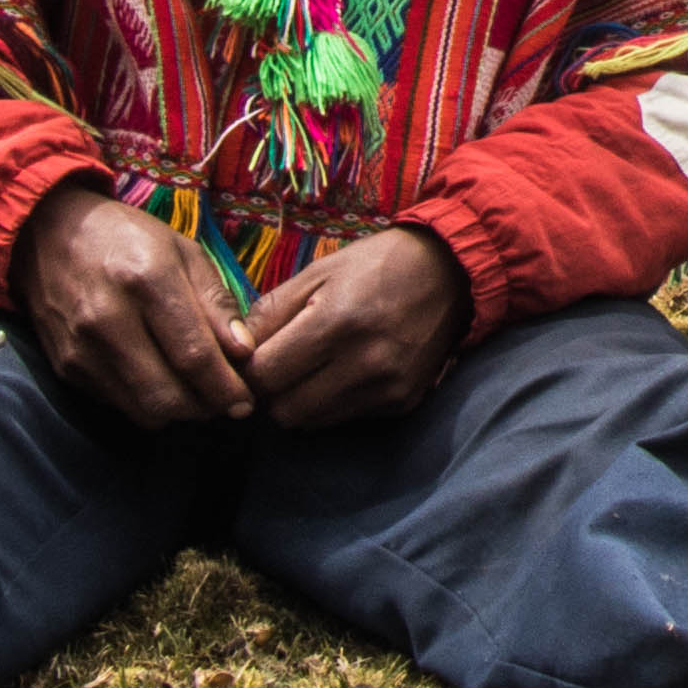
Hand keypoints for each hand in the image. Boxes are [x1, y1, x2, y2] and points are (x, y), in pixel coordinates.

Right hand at [14, 185, 258, 429]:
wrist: (49, 235)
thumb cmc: (127, 239)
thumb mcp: (184, 252)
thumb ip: (217, 303)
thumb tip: (244, 353)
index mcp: (146, 280)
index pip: (193, 355)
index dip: (226, 388)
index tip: (245, 401)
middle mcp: (108, 319)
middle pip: (167, 396)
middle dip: (205, 408)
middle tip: (224, 400)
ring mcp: (81, 348)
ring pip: (143, 410)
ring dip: (177, 411)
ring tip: (196, 391)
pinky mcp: (65, 368)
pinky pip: (118, 404)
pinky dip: (145, 402)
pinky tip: (159, 378)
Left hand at [239, 221, 473, 429]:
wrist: (452, 271)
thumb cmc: (376, 265)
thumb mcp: (318, 272)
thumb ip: (270, 312)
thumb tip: (234, 351)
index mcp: (337, 321)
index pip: (265, 376)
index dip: (248, 370)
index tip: (252, 358)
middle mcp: (364, 362)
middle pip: (284, 410)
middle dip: (273, 392)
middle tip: (280, 366)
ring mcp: (387, 387)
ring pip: (313, 421)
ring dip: (301, 400)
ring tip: (312, 368)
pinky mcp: (402, 402)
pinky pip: (346, 418)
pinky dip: (334, 402)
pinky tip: (346, 371)